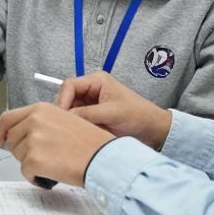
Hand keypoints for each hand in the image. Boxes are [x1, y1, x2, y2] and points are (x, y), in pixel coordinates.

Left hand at [0, 103, 114, 187]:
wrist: (102, 158)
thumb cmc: (89, 142)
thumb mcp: (63, 119)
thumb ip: (39, 122)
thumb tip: (21, 132)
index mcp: (40, 109)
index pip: (7, 118)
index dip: (2, 131)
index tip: (2, 139)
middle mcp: (34, 121)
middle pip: (11, 139)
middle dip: (21, 150)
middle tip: (40, 156)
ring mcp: (32, 140)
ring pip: (18, 156)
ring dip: (30, 163)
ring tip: (52, 162)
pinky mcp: (34, 160)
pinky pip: (25, 171)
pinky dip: (35, 176)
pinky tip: (51, 172)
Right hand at [58, 72, 172, 150]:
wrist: (153, 130)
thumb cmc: (139, 115)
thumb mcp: (111, 112)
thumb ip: (87, 113)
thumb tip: (65, 117)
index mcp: (97, 81)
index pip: (70, 85)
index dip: (62, 99)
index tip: (60, 114)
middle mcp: (92, 91)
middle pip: (67, 98)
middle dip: (65, 111)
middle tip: (63, 125)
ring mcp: (91, 104)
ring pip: (71, 110)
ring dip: (70, 120)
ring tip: (72, 130)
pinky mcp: (93, 117)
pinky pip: (77, 120)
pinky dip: (76, 127)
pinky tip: (78, 134)